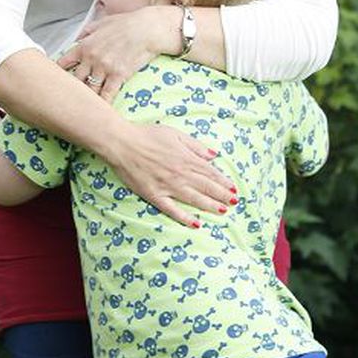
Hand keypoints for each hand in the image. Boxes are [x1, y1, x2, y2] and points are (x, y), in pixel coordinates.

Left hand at [57, 5, 180, 103]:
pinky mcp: (118, 75)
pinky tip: (100, 112)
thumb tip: (77, 38)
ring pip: (90, 89)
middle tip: (68, 99)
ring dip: (87, 98)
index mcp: (84, 45)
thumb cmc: (126, 23)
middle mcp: (90, 58)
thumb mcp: (101, 23)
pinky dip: (104, 103)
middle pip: (75, 80)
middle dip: (72, 89)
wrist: (147, 29)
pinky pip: (107, 94)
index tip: (55, 81)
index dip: (58, 73)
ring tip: (82, 109)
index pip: (64, 62)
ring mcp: (104, 68)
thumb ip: (87, 31)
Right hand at [103, 119, 237, 224]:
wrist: (122, 143)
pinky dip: (185, 217)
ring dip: (210, 206)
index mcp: (186, 158)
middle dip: (222, 195)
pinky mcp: (154, 195)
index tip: (234, 189)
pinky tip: (196, 223)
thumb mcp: (175, 134)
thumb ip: (195, 146)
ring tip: (223, 212)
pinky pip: (172, 209)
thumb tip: (214, 155)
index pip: (210, 172)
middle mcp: (180, 174)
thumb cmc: (147, 135)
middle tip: (235, 203)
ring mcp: (168, 186)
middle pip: (206, 187)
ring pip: (194, 199)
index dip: (223, 182)